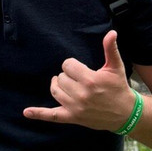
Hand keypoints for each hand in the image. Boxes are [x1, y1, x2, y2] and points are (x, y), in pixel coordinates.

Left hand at [22, 30, 136, 131]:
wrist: (125, 114)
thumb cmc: (119, 87)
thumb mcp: (116, 67)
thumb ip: (110, 49)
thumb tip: (111, 32)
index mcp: (89, 80)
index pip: (67, 65)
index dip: (73, 65)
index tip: (82, 69)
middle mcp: (80, 95)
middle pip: (60, 77)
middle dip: (68, 76)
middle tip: (78, 79)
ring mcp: (75, 108)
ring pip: (55, 91)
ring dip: (58, 86)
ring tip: (65, 84)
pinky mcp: (72, 118)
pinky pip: (52, 115)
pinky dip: (38, 114)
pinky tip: (26, 112)